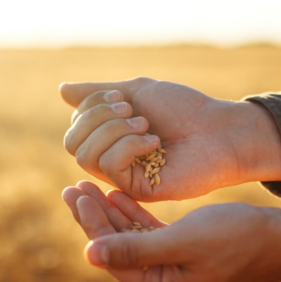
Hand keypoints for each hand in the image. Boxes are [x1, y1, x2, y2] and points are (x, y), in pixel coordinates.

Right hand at [59, 77, 280, 200]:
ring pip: (86, 156)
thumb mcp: (137, 91)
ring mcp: (125, 177)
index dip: (91, 108)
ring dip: (113, 131)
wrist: (219, 128)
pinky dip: (127, 146)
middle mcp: (113, 159)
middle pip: (73, 143)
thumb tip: (61, 90)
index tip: (122, 96)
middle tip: (131, 110)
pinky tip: (154, 142)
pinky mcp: (138, 190)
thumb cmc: (184, 109)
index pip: (75, 127)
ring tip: (145, 126)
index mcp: (111, 137)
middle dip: (98, 118)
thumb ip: (99, 94)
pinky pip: (109, 167)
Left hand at [62, 181, 280, 281]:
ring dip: (111, 213)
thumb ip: (135, 248)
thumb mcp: (183, 241)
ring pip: (131, 239)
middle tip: (72, 188)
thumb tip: (88, 255)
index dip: (92, 224)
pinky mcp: (183, 256)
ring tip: (87, 187)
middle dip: (95, 217)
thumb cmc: (236, 238)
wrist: (279, 239)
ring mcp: (173, 273)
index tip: (75, 194)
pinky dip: (134, 216)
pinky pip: (150, 235)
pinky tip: (117, 196)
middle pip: (117, 248)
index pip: (113, 257)